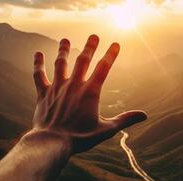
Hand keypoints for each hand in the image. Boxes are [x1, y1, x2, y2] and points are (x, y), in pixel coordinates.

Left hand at [30, 34, 146, 153]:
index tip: (115, 44)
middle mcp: (74, 85)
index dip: (111, 54)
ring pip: (61, 63)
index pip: (103, 68)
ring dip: (63, 50)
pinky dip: (38, 64)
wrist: (53, 142)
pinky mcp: (43, 93)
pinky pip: (39, 75)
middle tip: (93, 36)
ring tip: (65, 40)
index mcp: (90, 92)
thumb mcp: (106, 129)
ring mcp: (57, 87)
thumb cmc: (80, 138)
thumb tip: (144, 115)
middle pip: (83, 60)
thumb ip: (125, 120)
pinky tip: (38, 53)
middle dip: (90, 47)